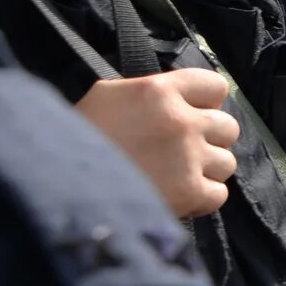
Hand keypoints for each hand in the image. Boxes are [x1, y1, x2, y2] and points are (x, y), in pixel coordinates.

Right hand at [77, 66, 239, 217]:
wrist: (58, 184)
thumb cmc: (77, 138)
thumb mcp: (108, 96)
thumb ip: (152, 92)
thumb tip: (185, 96)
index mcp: (159, 90)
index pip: (216, 86)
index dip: (206, 103)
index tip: (192, 114)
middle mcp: (180, 120)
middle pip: (227, 127)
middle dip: (208, 139)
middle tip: (180, 151)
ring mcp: (188, 157)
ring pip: (226, 162)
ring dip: (205, 170)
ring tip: (175, 175)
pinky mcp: (189, 192)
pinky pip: (218, 193)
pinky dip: (202, 198)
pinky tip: (178, 195)